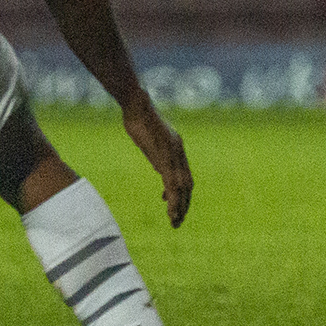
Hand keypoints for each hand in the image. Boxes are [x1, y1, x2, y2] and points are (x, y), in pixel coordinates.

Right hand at [121, 94, 192, 227]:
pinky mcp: (165, 157)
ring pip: (182, 188)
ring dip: (180, 207)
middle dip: (184, 204)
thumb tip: (159, 167)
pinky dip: (173, 200)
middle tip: (177, 220)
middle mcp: (179, 151)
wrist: (137, 103)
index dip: (182, 191)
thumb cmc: (138, 116)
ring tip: (174, 222)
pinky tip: (170, 211)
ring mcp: (174, 154)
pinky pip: (172, 184)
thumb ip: (156, 153)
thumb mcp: (149, 138)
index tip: (174, 205)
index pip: (185, 175)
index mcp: (176, 146)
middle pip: (188, 184)